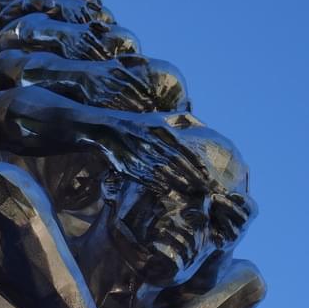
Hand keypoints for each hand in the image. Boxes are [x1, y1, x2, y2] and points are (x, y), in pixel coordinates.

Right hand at [93, 115, 210, 195]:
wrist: (101, 128)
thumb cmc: (133, 123)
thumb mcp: (156, 116)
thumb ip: (177, 118)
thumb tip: (198, 119)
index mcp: (159, 128)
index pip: (182, 147)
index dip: (195, 162)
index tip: (207, 174)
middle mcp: (150, 140)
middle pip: (175, 160)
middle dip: (191, 175)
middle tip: (205, 187)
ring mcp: (138, 152)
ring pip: (162, 170)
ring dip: (177, 181)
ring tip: (191, 191)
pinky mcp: (126, 163)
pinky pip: (143, 176)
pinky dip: (155, 183)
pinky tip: (166, 190)